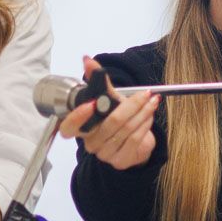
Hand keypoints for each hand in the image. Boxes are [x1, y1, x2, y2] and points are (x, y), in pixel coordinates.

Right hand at [59, 56, 158, 170]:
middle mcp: (90, 143)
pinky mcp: (120, 160)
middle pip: (110, 123)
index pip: (69, 127)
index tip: (92, 103)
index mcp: (81, 128)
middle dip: (131, 105)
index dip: (78, 116)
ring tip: (152, 101)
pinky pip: (135, 139)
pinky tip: (150, 115)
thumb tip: (87, 59)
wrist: (134, 141)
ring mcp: (105, 154)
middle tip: (146, 93)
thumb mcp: (108, 98)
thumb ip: (97, 80)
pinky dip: (145, 124)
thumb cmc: (116, 118)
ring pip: (126, 130)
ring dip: (143, 113)